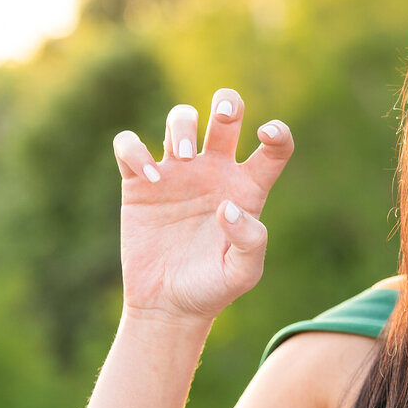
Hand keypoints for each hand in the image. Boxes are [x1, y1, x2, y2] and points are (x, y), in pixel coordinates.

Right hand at [112, 88, 293, 323]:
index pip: (274, 149)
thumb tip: (229, 207)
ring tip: (182, 152)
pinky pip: (129, 146)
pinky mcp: (138, 183)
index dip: (278, 133)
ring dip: (182, 124)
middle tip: (224, 114)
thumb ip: (250, 240)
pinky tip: (149, 176)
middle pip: (225, 116)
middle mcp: (214, 172)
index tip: (266, 133)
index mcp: (247, 189)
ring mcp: (176, 174)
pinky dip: (135, 150)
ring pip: (180, 119)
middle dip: (227, 103)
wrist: (168, 305)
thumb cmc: (213, 289)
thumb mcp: (242, 272)